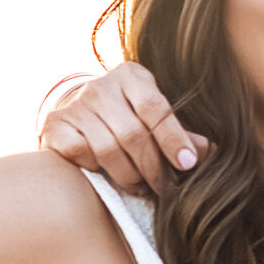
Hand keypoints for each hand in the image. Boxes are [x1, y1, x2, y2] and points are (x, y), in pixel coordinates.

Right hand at [40, 62, 211, 193]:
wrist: (79, 112)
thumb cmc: (130, 116)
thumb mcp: (156, 117)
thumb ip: (180, 132)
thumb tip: (209, 150)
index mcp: (131, 76)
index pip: (155, 108)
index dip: (173, 138)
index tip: (187, 164)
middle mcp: (100, 86)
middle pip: (133, 134)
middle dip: (153, 167)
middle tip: (166, 187)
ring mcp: (75, 104)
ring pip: (107, 149)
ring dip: (129, 175)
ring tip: (142, 186)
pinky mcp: (55, 124)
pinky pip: (80, 153)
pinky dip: (96, 168)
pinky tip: (106, 173)